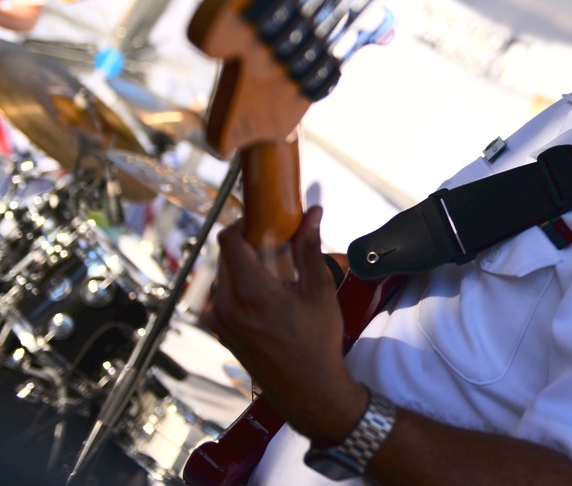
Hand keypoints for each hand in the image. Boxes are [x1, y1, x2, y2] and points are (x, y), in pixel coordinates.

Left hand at [203, 205, 367, 440]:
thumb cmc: (316, 343)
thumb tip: (312, 214)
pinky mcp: (220, 331)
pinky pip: (221, 296)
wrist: (307, 390)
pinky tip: (265, 295)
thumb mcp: (319, 291)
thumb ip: (309, 248)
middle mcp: (226, 304)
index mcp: (250, 291)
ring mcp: (219, 320)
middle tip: (276, 244)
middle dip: (248, 243)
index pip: (228, 239)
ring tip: (274, 273)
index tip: (263, 219)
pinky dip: (238, 287)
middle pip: (226, 255)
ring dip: (243, 265)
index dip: (243, 222)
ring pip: (223, 274)